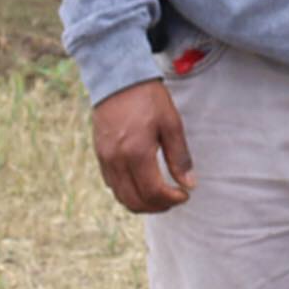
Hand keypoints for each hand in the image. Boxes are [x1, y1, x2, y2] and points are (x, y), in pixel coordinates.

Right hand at [92, 80, 194, 213]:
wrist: (119, 81)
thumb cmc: (149, 99)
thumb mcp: (172, 124)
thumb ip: (180, 157)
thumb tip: (189, 184)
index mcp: (136, 152)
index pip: (153, 192)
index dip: (171, 199)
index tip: (185, 194)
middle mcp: (116, 160)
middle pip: (135, 201)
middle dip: (158, 206)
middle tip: (174, 198)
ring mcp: (105, 159)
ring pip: (121, 197)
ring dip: (142, 203)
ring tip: (161, 195)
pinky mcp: (99, 156)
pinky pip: (113, 184)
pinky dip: (129, 192)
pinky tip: (144, 184)